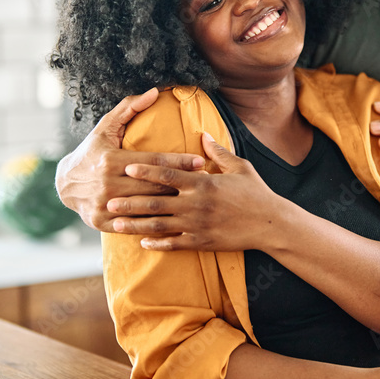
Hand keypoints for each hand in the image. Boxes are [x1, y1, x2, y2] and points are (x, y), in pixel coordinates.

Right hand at [54, 91, 204, 231]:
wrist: (65, 183)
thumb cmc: (92, 151)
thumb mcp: (106, 127)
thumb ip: (129, 108)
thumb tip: (154, 92)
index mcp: (110, 160)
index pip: (153, 161)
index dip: (179, 161)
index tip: (200, 161)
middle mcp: (107, 183)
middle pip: (154, 185)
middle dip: (182, 183)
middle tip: (206, 181)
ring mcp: (104, 205)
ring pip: (147, 206)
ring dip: (173, 203)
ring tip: (195, 199)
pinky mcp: (102, 222)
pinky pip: (135, 224)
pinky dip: (154, 222)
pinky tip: (174, 219)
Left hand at [114, 133, 285, 251]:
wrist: (270, 223)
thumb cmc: (256, 192)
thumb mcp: (239, 167)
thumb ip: (218, 152)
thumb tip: (203, 135)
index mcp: (203, 182)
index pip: (168, 173)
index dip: (146, 169)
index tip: (127, 166)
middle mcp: (196, 204)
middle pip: (155, 201)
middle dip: (130, 201)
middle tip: (109, 200)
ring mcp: (197, 225)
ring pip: (159, 225)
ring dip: (135, 224)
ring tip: (116, 224)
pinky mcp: (201, 241)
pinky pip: (174, 243)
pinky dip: (157, 243)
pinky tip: (143, 242)